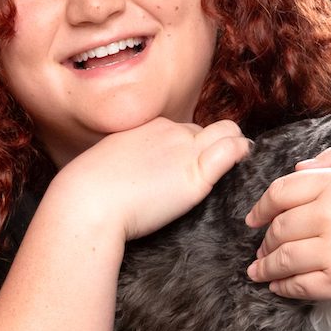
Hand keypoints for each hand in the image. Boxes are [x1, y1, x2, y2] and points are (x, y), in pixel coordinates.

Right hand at [53, 117, 251, 240]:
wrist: (87, 202)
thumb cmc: (87, 191)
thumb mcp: (106, 161)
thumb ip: (126, 159)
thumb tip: (128, 171)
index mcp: (146, 128)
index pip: (180, 129)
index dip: (188, 145)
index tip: (187, 162)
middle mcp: (169, 132)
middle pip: (204, 130)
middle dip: (212, 144)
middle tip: (216, 166)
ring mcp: (185, 151)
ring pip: (226, 132)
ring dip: (234, 143)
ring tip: (237, 161)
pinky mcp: (197, 176)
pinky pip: (232, 151)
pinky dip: (241, 152)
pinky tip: (243, 159)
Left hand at [245, 161, 330, 311]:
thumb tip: (300, 167)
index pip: (281, 192)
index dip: (262, 207)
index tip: (254, 219)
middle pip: (279, 227)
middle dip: (265, 240)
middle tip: (261, 248)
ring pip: (283, 258)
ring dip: (266, 266)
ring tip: (260, 270)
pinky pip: (299, 284)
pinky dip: (282, 286)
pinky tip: (278, 286)